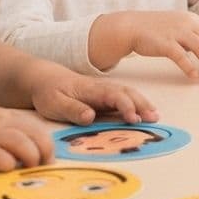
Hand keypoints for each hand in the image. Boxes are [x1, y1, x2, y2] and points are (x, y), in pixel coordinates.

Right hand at [0, 105, 54, 171]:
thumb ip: (2, 130)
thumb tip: (23, 148)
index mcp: (1, 115)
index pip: (35, 125)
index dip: (46, 142)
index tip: (47, 156)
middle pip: (35, 132)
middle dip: (45, 150)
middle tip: (45, 165)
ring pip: (21, 142)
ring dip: (31, 157)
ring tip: (30, 169)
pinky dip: (8, 163)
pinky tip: (8, 169)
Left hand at [29, 72, 157, 125]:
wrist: (43, 78)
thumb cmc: (48, 92)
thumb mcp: (55, 103)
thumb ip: (73, 109)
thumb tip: (91, 116)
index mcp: (92, 89)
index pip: (114, 96)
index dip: (125, 107)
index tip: (133, 119)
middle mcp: (102, 88)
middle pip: (127, 93)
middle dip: (141, 105)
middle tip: (154, 118)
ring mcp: (104, 91)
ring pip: (128, 94)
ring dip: (142, 104)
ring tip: (155, 116)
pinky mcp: (103, 97)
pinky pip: (124, 99)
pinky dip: (137, 105)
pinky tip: (144, 113)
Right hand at [93, 10, 198, 78]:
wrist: (132, 27)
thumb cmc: (155, 28)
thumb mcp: (178, 24)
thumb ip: (192, 34)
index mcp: (192, 19)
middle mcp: (188, 23)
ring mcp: (177, 32)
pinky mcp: (166, 43)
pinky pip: (183, 57)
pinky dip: (190, 67)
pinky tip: (194, 76)